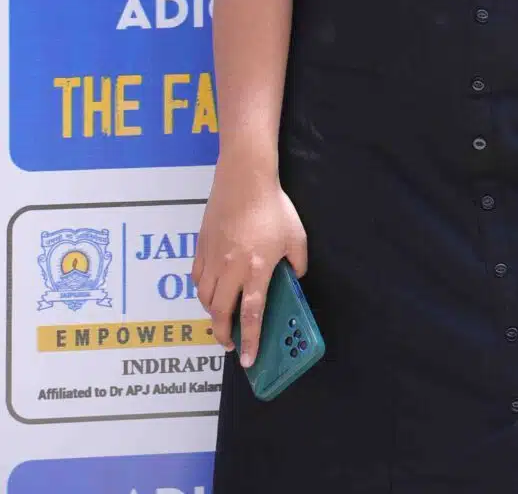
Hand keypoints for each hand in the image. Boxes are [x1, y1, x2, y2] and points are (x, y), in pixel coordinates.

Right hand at [192, 162, 307, 367]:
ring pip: (205, 298)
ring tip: (222, 319)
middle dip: (224, 335)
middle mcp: (231, 269)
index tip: (248, 361)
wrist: (245, 179)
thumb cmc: (273, 206)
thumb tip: (294, 278)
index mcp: (256, 269)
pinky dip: (202, 292)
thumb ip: (298, 262)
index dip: (251, 340)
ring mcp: (213, 258)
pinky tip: (210, 292)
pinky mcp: (201, 246)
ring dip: (212, 314)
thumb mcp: (296, 236)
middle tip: (230, 345)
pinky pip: (197, 278)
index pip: (251, 315)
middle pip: (221, 313)